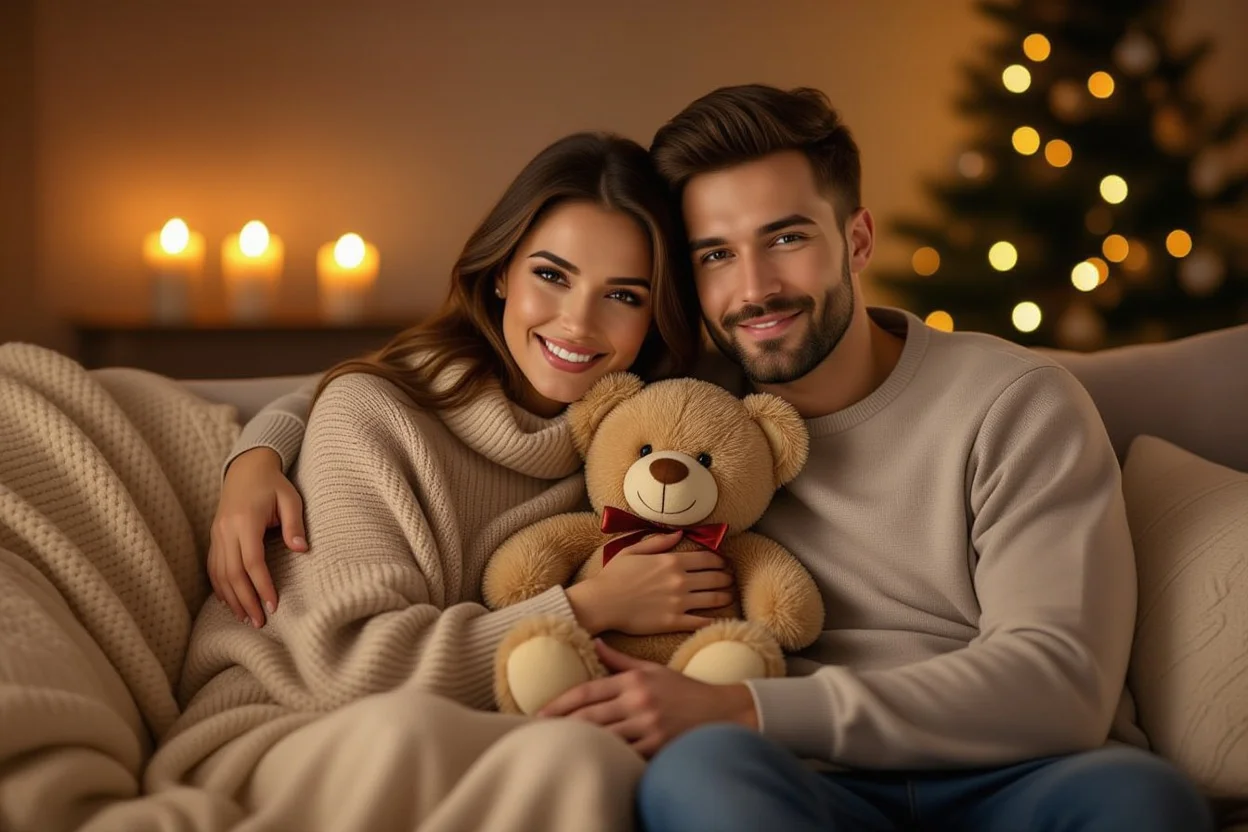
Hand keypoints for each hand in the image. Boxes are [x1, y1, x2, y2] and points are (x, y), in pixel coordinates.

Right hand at [207, 447, 306, 626]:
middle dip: (246, 600)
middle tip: (259, 622)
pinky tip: (228, 601)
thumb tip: (301, 550)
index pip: (252, 562)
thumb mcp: (290, 499)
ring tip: (245, 618)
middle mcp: (226, 530)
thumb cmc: (273, 485)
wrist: (246, 468)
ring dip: (231, 598)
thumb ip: (294, 524)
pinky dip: (219, 586)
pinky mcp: (214, 537)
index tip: (274, 605)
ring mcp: (217, 534)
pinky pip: (213, 566)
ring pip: (220, 573)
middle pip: (233, 573)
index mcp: (245, 521)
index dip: (262, 586)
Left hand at [539, 640, 758, 756]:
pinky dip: (606, 758)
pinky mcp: (658, 746)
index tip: (539, 713)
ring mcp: (648, 725)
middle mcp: (638, 701)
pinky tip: (590, 761)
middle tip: (537, 733)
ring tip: (556, 747)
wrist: (723, 711)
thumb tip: (596, 643)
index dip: (560, 703)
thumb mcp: (653, 670)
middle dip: (560, 725)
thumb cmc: (684, 691)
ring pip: (603, 737)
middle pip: (589, 716)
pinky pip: (625, 755)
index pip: (587, 691)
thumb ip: (621, 661)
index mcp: (633, 681)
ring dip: (578, 743)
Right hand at [566, 531, 733, 635]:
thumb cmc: (613, 576)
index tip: (723, 563)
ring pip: (714, 599)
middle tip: (729, 579)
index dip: (720, 561)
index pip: (708, 559)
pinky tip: (719, 619)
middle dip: (726, 578)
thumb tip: (678, 533)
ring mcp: (679, 602)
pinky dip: (714, 620)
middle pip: (715, 578)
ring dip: (725, 597)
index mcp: (671, 561)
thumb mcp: (633, 550)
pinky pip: (701, 622)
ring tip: (728, 596)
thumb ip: (658, 541)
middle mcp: (680, 580)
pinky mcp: (674, 622)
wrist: (601, 603)